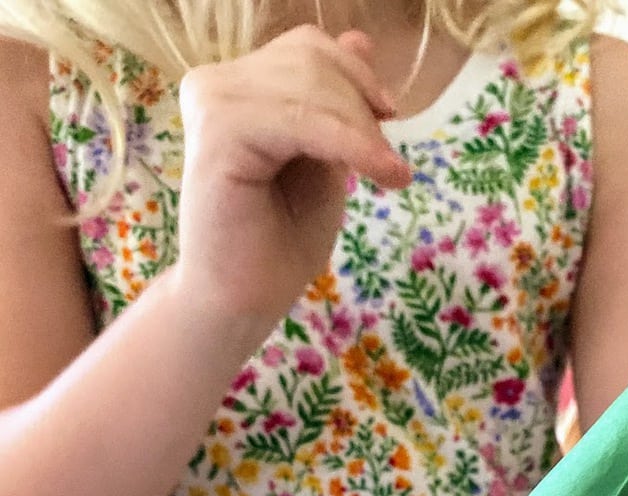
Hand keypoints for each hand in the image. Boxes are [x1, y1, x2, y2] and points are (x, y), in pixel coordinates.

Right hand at [176, 26, 410, 327]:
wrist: (244, 301)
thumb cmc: (280, 242)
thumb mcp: (323, 160)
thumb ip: (336, 104)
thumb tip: (358, 38)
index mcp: (237, 86)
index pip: (308, 49)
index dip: (356, 75)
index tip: (391, 116)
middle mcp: (215, 84)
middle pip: (312, 59)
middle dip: (362, 108)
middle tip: (388, 165)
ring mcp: (212, 102)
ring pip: (311, 85)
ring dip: (360, 132)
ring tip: (386, 177)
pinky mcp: (219, 132)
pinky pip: (302, 120)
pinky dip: (351, 145)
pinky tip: (383, 177)